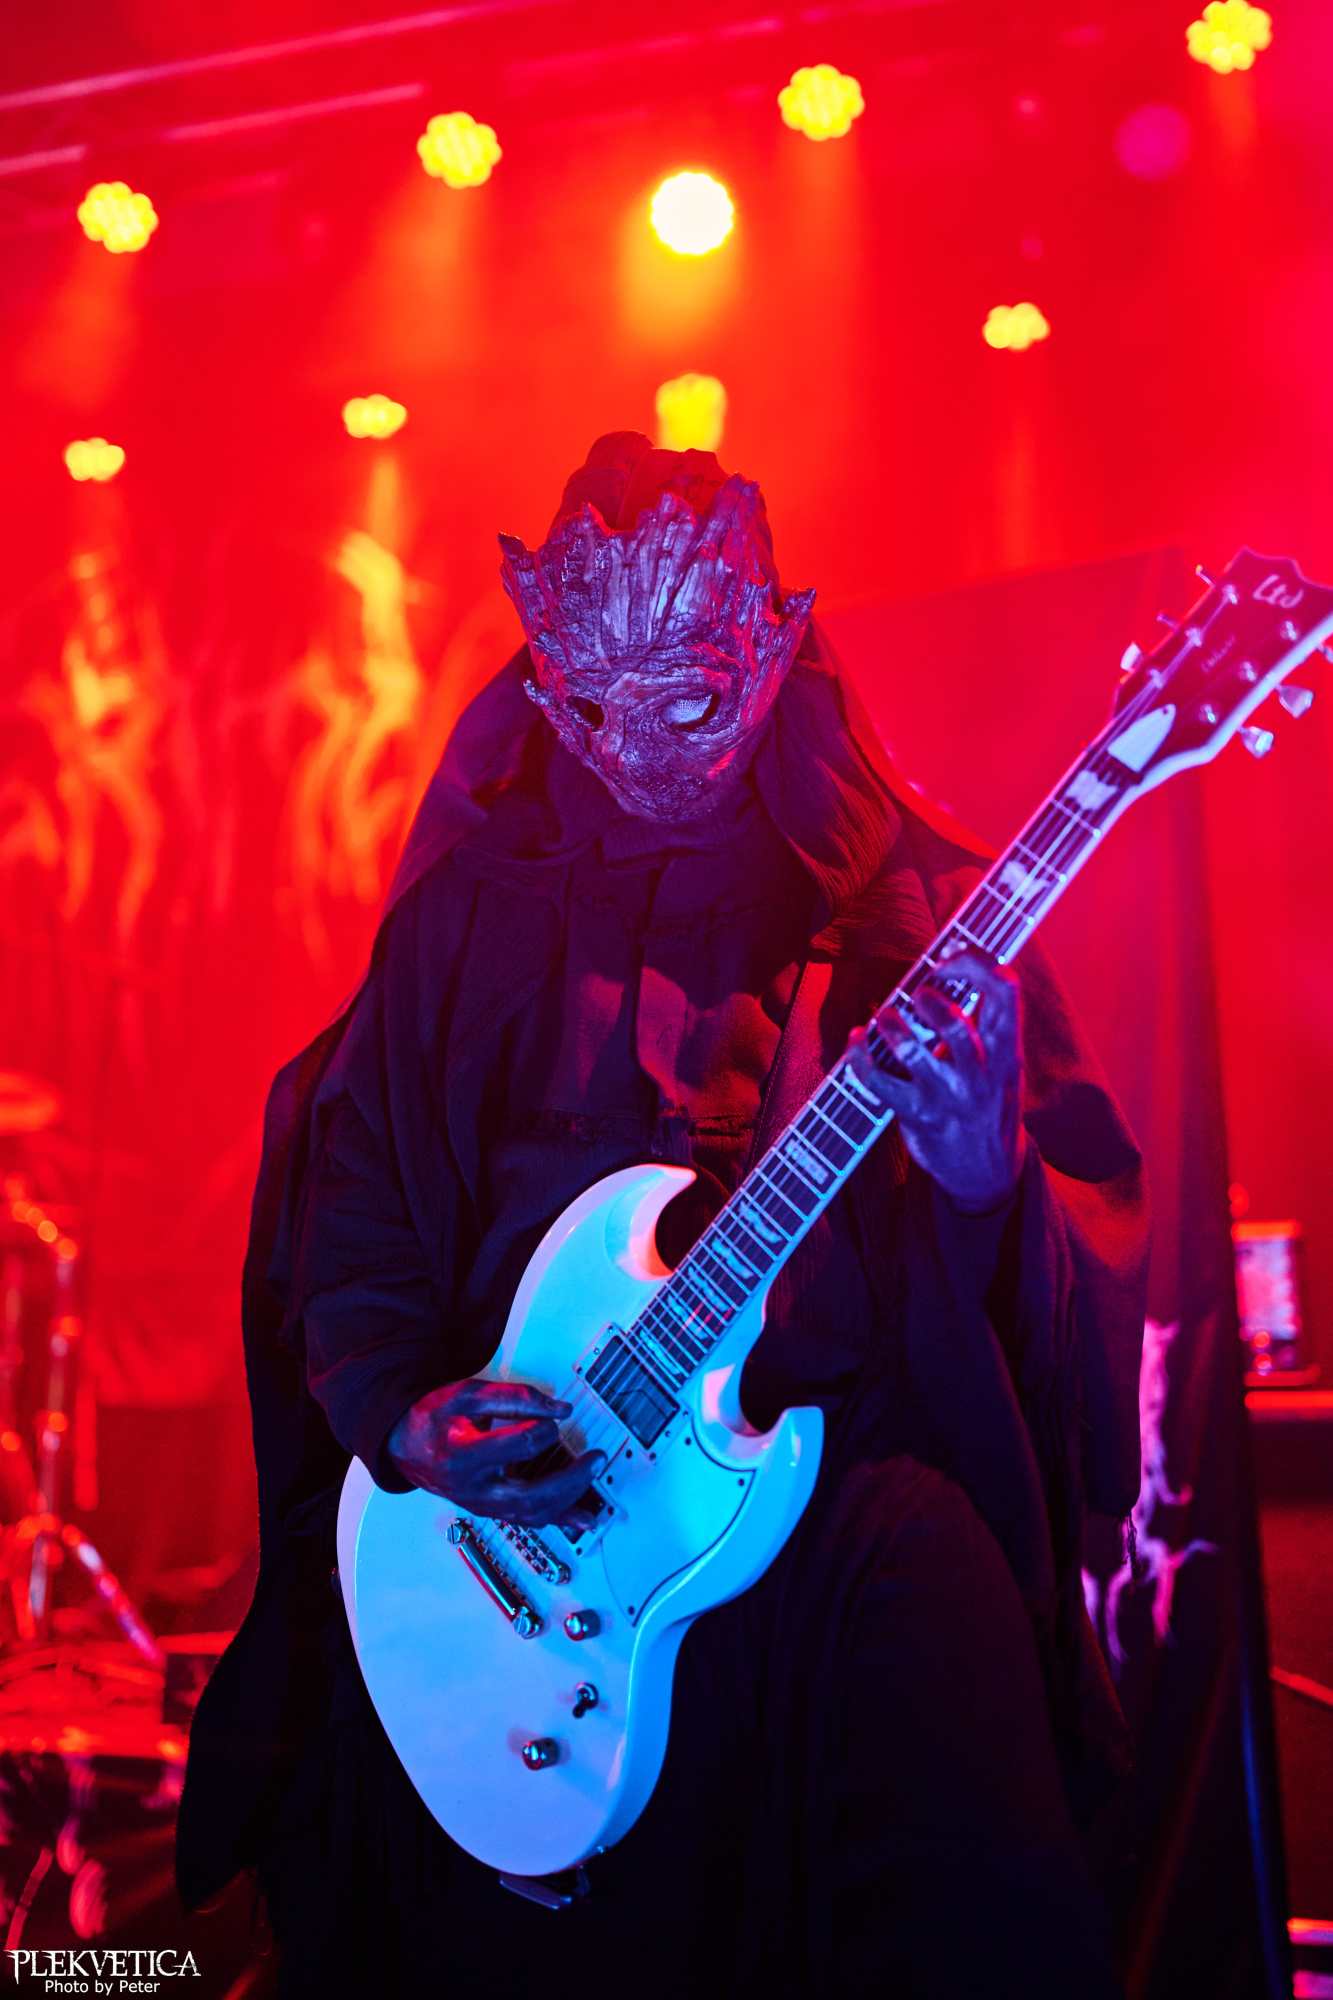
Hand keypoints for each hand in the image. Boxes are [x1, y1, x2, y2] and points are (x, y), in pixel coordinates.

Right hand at [385, 1377, 605, 1526]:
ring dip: (570, 1502)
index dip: (545, 1427)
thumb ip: (515, 1397)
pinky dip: (558, 1518)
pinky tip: (582, 1517)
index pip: (518, 1445)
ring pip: (531, 1514)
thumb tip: (560, 1408)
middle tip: (596, 1458)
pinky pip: (526, 1520)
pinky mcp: (488, 1509)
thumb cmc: (434, 1416)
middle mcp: (472, 1488)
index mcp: (463, 1454)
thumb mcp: (468, 1395)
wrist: (403, 1444)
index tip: (558, 1414)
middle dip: (571, 1479)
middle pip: (530, 1495)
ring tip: (595, 1482)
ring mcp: (480, 1504)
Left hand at [843, 947, 1026, 1212]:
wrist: (989, 1172)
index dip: (973, 962)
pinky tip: (856, 1041)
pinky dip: (859, 1057)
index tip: (948, 958)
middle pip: (956, 1023)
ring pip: (914, 1053)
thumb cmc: (988, 1101)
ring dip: (891, 1025)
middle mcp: (981, 1071)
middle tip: (917, 994)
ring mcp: (950, 1096)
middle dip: (929, 998)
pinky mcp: (920, 1117)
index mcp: (1007, 1048)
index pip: (1005, 989)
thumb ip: (986, 1023)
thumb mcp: (1003, 1063)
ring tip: (885, 1016)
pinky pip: (881, 1084)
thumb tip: (948, 970)